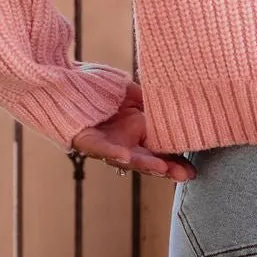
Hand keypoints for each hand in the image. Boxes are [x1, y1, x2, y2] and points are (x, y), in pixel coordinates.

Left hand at [70, 80, 195, 180]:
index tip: (193, 169)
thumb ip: (149, 102)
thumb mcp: (131, 93)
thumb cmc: (97, 87)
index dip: (175, 159)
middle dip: (167, 169)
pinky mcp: (85, 140)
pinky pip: (101, 148)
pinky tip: (126, 155)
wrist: (63, 80)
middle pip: (148, 159)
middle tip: (185, 176)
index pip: (160, 149)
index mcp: (136, 131)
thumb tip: (172, 105)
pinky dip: (114, 152)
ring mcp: (105, 143)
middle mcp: (123, 141)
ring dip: (144, 164)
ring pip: (127, 158)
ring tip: (162, 169)